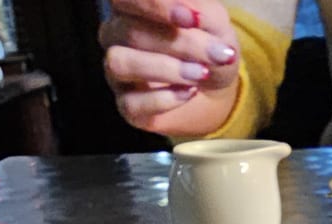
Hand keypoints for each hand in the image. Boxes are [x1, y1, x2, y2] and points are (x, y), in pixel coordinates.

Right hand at [100, 0, 240, 134]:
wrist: (215, 87)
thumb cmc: (207, 44)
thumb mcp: (212, 20)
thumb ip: (200, 11)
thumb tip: (191, 14)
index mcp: (130, 4)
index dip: (157, 6)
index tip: (193, 19)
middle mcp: (115, 33)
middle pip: (130, 33)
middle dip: (179, 44)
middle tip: (216, 54)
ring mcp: (117, 71)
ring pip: (121, 64)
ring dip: (166, 70)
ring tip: (202, 74)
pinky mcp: (126, 105)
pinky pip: (132, 103)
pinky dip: (166, 99)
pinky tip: (189, 92)